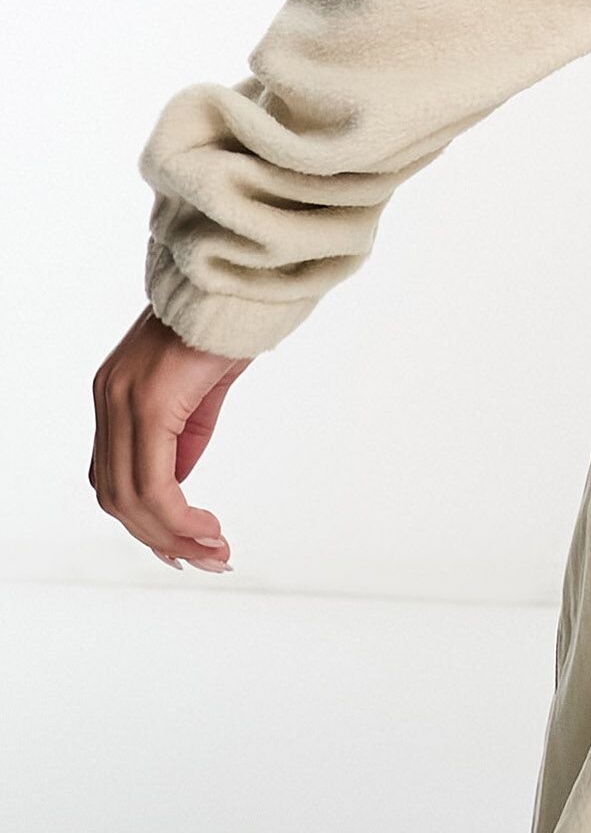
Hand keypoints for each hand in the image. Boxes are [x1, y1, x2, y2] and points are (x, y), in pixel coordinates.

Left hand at [90, 307, 247, 571]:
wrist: (241, 274)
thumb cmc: (229, 319)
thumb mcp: (203, 387)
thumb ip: (185, 432)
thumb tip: (178, 482)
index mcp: (116, 394)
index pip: (114, 478)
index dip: (146, 522)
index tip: (187, 547)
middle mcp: (109, 398)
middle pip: (117, 496)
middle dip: (162, 538)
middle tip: (208, 559)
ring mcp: (121, 399)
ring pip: (131, 497)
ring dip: (173, 535)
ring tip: (214, 550)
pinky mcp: (147, 401)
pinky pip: (153, 481)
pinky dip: (178, 516)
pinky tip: (207, 528)